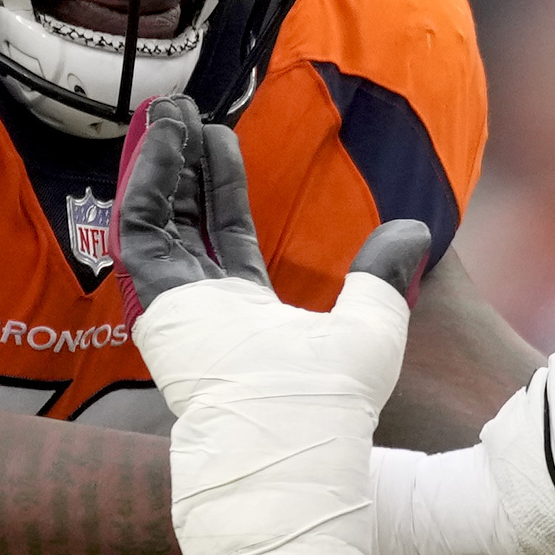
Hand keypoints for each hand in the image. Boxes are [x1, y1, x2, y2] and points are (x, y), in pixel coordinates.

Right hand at [121, 99, 420, 554]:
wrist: (302, 445)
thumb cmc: (338, 407)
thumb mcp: (373, 323)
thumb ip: (382, 274)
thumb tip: (411, 227)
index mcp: (250, 319)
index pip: (227, 239)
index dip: (222, 188)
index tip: (221, 138)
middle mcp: (206, 317)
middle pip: (186, 223)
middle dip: (185, 166)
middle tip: (182, 110)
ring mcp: (177, 315)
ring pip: (159, 222)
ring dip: (161, 165)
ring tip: (167, 109)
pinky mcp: (160, 312)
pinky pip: (143, 236)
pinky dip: (149, 186)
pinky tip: (160, 140)